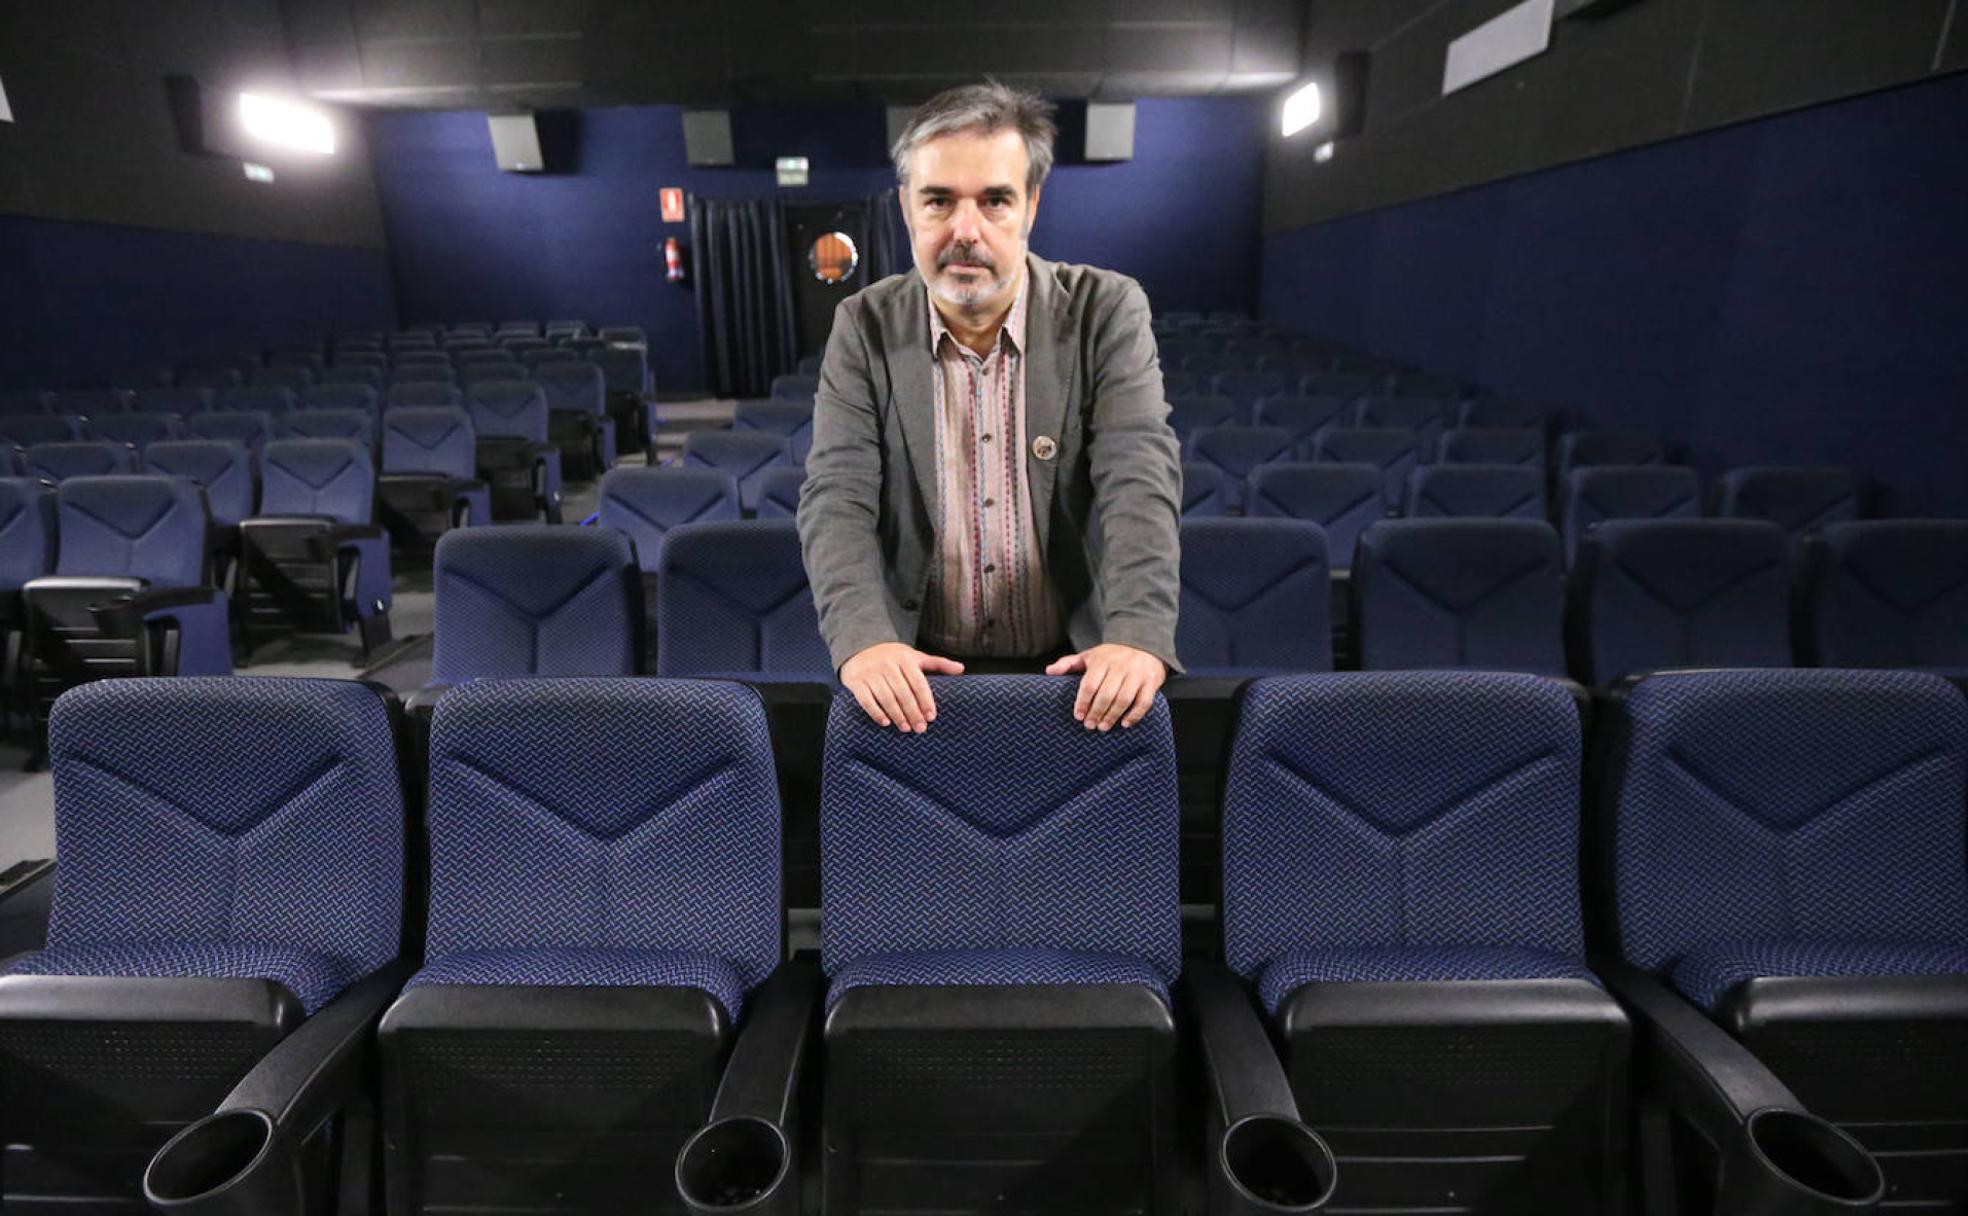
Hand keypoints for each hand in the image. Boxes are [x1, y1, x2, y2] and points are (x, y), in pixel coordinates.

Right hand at [841, 642, 965, 731]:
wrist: (859, 648)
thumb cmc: (893, 657)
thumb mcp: (915, 657)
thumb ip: (937, 663)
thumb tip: (961, 669)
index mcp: (904, 659)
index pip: (918, 682)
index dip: (925, 700)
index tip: (932, 717)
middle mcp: (887, 664)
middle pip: (903, 692)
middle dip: (913, 712)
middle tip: (920, 729)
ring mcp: (870, 673)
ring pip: (886, 697)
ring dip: (897, 715)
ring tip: (905, 728)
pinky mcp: (856, 682)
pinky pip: (866, 700)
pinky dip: (876, 712)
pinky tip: (885, 723)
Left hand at [1045, 644, 1166, 730]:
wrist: (1145, 644)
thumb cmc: (1112, 655)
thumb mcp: (1090, 655)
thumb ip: (1069, 663)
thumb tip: (1049, 671)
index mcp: (1103, 660)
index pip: (1090, 684)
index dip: (1083, 702)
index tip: (1078, 716)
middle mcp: (1120, 666)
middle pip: (1106, 694)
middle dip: (1096, 712)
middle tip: (1090, 726)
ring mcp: (1137, 674)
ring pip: (1124, 699)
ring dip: (1112, 716)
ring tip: (1103, 727)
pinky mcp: (1151, 681)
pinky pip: (1144, 702)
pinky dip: (1134, 715)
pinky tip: (1125, 724)